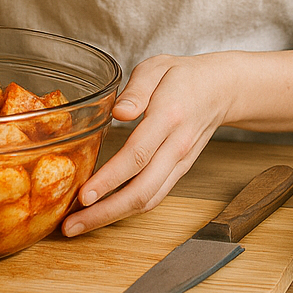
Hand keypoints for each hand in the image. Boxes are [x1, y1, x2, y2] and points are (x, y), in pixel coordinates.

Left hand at [62, 53, 235, 236]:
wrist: (220, 90)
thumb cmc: (182, 76)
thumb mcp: (157, 67)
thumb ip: (137, 89)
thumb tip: (119, 112)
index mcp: (169, 116)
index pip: (137, 154)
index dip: (110, 178)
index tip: (84, 194)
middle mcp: (176, 147)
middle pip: (142, 189)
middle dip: (106, 212)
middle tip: (72, 225)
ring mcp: (179, 163)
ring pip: (149, 200)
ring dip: (114, 217)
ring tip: (80, 225)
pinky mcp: (178, 172)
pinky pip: (154, 197)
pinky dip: (128, 210)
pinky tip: (104, 213)